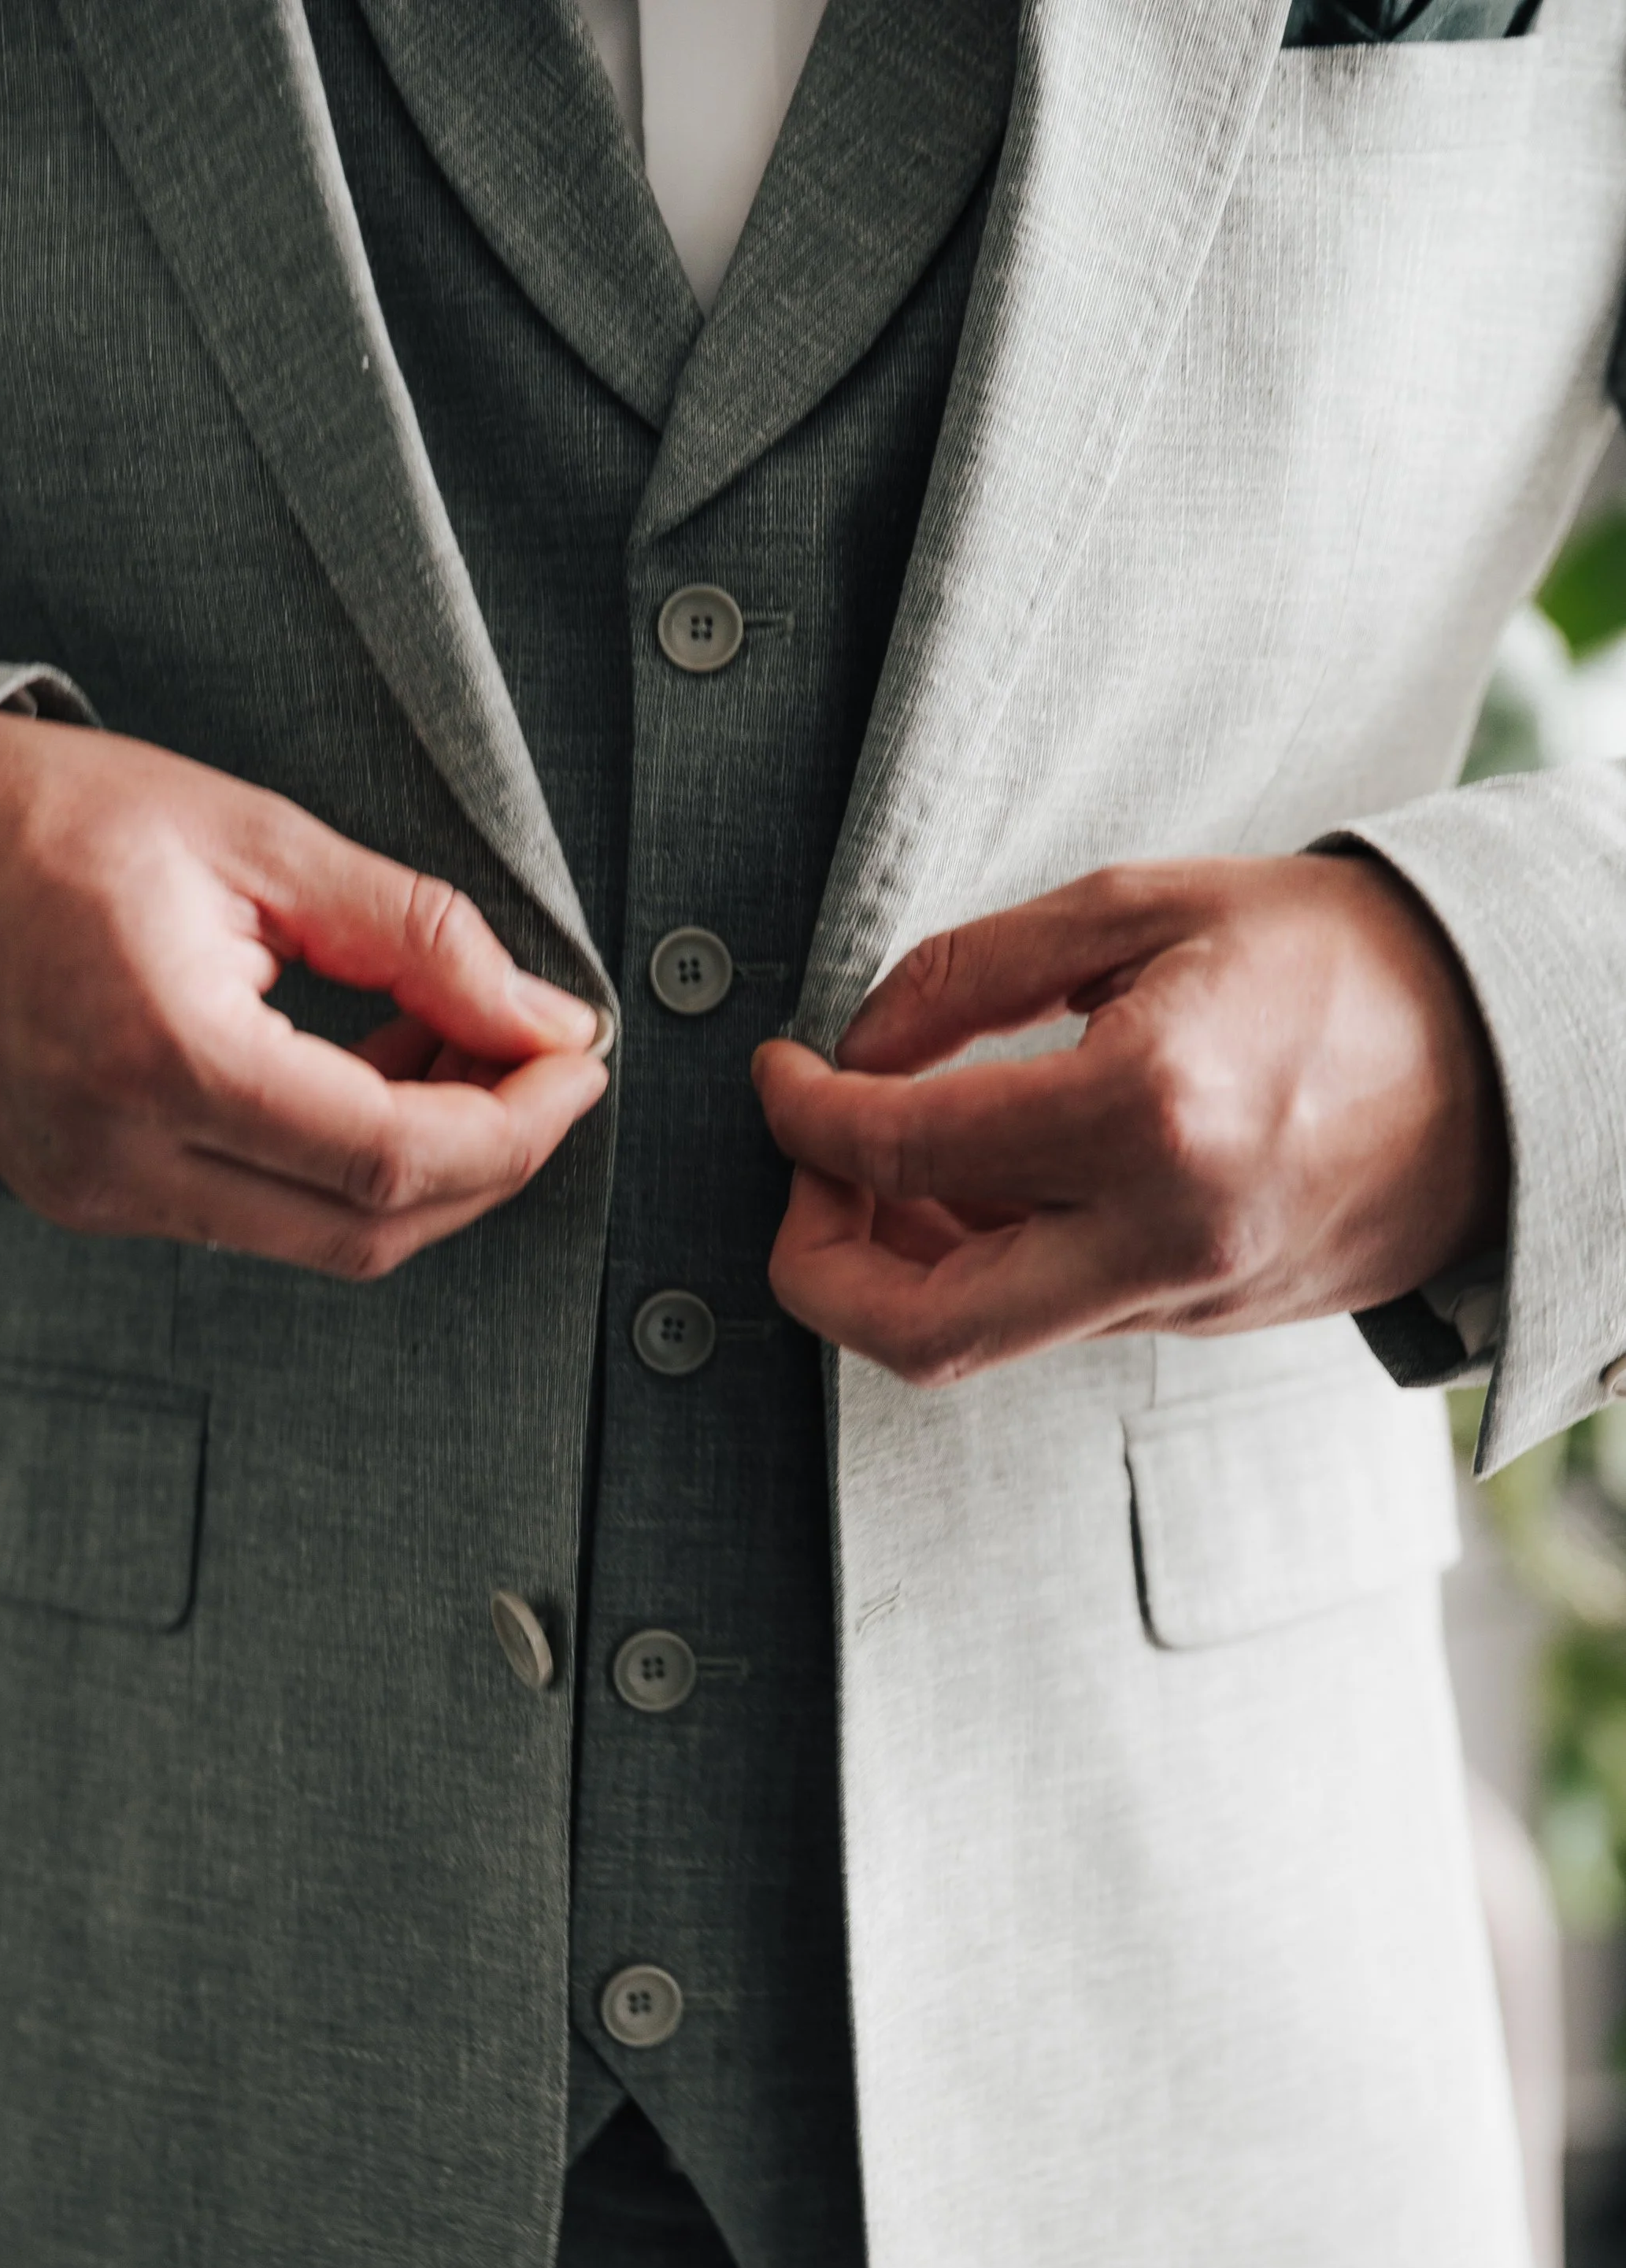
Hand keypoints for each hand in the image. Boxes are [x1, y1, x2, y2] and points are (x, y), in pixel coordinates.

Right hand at [0, 715, 607, 1275]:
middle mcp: (123, 1158)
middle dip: (488, 1158)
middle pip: (370, 1230)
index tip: (577, 1060)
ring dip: (420, 1165)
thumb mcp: (252, 837)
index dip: (513, 1126)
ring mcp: (99, 1198)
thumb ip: (414, 933)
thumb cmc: (49, 823)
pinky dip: (341, 1166)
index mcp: (163, 1055)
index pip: (389, 1157)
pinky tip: (368, 1073)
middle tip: (541, 1065)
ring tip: (450, 1047)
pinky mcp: (92, 1203)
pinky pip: (257, 1220)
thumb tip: (544, 1017)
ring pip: (321, 1240)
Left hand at [752, 855, 1508, 1385]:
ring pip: (979, 1338)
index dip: (804, 1115)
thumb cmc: (1340, 958)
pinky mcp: (1202, 1322)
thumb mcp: (1143, 907)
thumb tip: (855, 1047)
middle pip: (917, 1332)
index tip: (779, 1078)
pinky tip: (979, 1187)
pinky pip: (1050, 1316)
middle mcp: (1164, 1236)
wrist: (1511, 1049)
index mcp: (1148, 1113)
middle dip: (815, 1267)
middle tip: (803, 1180)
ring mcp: (1186, 1298)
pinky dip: (981, 1264)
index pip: (902, 1149)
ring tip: (891, 1165)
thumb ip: (973, 974)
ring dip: (898, 1266)